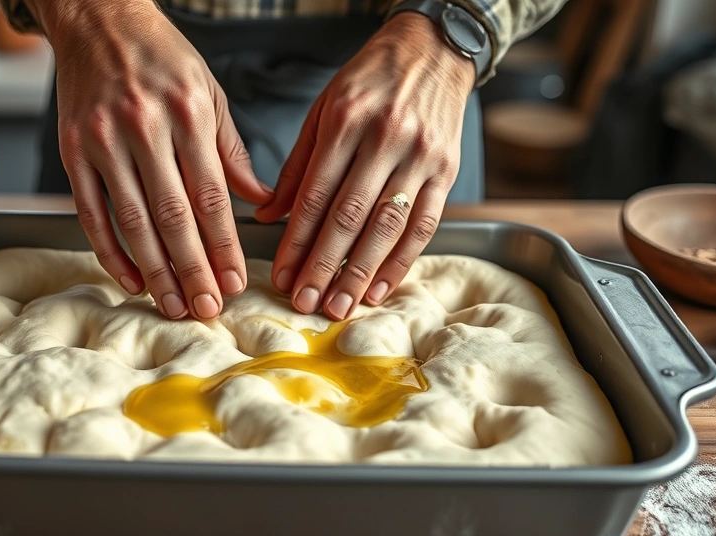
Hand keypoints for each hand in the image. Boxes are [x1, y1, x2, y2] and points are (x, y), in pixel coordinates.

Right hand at [34, 0, 272, 319]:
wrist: (97, 19)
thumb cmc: (160, 56)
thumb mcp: (209, 91)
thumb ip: (231, 151)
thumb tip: (260, 203)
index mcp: (187, 112)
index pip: (210, 195)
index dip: (223, 245)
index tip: (235, 281)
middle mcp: (143, 127)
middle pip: (172, 216)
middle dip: (193, 269)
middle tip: (207, 308)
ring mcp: (103, 140)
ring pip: (132, 221)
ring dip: (155, 271)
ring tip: (174, 305)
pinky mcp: (72, 151)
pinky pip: (92, 212)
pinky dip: (110, 251)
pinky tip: (131, 279)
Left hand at [254, 12, 475, 319]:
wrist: (433, 50)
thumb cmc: (370, 81)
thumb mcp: (323, 109)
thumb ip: (298, 165)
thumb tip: (268, 215)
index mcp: (346, 121)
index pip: (316, 194)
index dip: (297, 241)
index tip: (282, 275)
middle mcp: (385, 139)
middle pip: (350, 216)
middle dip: (324, 266)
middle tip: (305, 303)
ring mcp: (420, 156)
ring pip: (387, 226)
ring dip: (360, 273)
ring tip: (338, 305)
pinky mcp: (447, 170)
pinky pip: (424, 225)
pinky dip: (401, 262)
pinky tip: (379, 288)